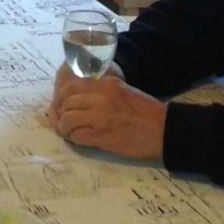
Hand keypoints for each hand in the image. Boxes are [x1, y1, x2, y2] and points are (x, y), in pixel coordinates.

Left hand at [46, 67, 165, 159]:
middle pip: (66, 104)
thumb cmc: (144, 111)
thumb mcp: (120, 90)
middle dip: (60, 114)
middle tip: (61, 122)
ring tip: (69, 132)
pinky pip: (77, 137)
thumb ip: (99, 91)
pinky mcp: (102, 136)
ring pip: (68, 120)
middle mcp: (99, 98)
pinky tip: (78, 139)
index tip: (60, 106)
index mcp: (105, 84)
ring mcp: (100, 117)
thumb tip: (75, 99)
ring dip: (65, 128)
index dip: (61, 98)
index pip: (71, 87)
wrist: (163, 129)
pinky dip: (74, 139)